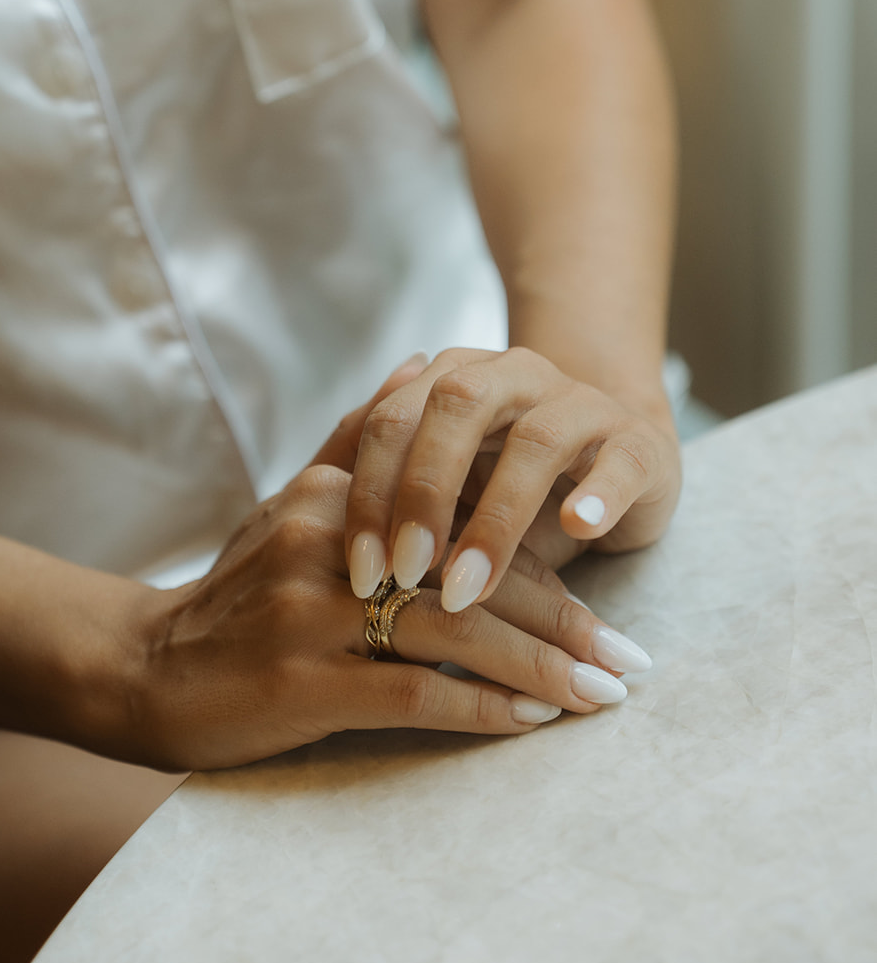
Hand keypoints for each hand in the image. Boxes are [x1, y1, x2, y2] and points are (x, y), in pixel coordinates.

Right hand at [123, 463, 650, 770]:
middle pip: (477, 576)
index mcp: (336, 493)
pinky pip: (415, 693)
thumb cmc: (233, 595)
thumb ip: (355, 437)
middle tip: (631, 664)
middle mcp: (329, 540)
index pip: (466, 524)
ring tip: (605, 696)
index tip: (601, 613)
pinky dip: (482, 708)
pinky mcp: (303, 680)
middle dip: (566, 625)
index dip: (542, 568)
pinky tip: (531, 724)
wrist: (142, 668)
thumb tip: (419, 362)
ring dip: (543, 670)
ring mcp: (313, 611)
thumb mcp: (290, 505)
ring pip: (458, 632)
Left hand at [344, 346, 680, 607]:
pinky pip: (619, 459)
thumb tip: (322, 534)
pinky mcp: (639, 441)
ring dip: (497, 519)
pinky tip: (577, 530)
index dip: (369, 494)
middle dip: (422, 495)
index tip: (360, 574)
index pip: (391, 420)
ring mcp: (579, 403)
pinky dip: (598, 493)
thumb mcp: (442, 498)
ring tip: (471, 586)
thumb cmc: (506, 491)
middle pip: (454, 409)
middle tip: (403, 575)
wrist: (614, 465)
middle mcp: (512, 375)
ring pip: (534, 440)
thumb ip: (388, 498)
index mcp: (450, 379)